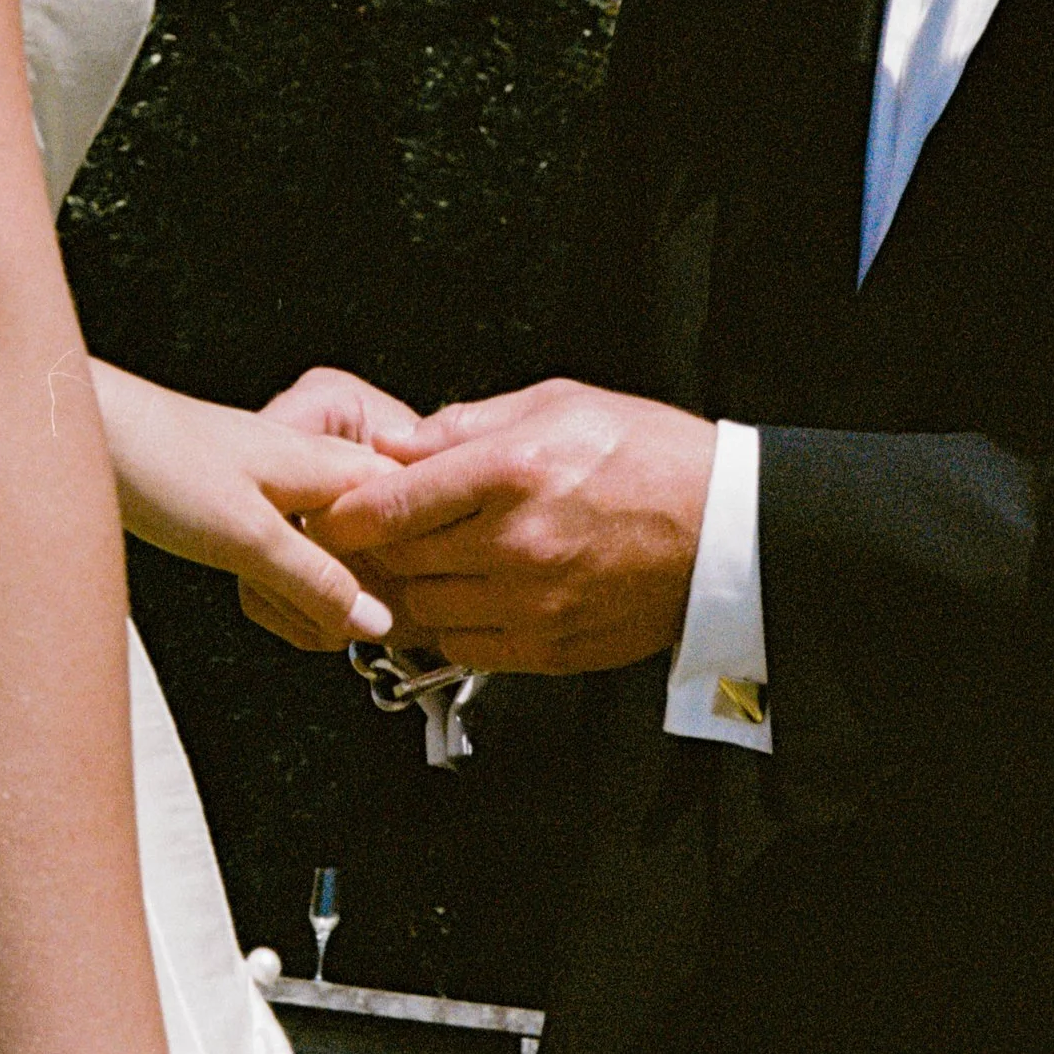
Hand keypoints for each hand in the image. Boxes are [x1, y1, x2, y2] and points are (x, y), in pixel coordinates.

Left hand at [90, 361, 395, 651]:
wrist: (85, 433)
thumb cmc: (154, 458)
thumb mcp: (246, 536)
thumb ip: (315, 580)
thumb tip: (373, 618)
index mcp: (331, 466)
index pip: (409, 517)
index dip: (406, 570)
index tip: (387, 613)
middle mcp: (313, 474)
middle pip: (371, 553)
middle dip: (345, 600)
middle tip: (313, 620)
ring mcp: (280, 494)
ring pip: (325, 566)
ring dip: (300, 601)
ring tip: (272, 606)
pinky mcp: (246, 513)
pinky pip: (283, 565)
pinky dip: (270, 591)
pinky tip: (250, 593)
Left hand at [305, 379, 717, 674]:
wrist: (725, 532)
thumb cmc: (649, 458)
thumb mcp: (560, 405)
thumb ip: (470, 425)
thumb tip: (400, 442)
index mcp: (513, 472)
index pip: (391, 504)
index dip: (345, 513)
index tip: (328, 512)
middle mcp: (515, 544)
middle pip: (398, 562)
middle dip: (372, 551)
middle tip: (364, 538)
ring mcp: (529, 603)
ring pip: (423, 611)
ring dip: (408, 591)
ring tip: (415, 567)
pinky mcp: (545, 648)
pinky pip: (464, 647)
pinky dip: (448, 626)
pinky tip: (460, 598)